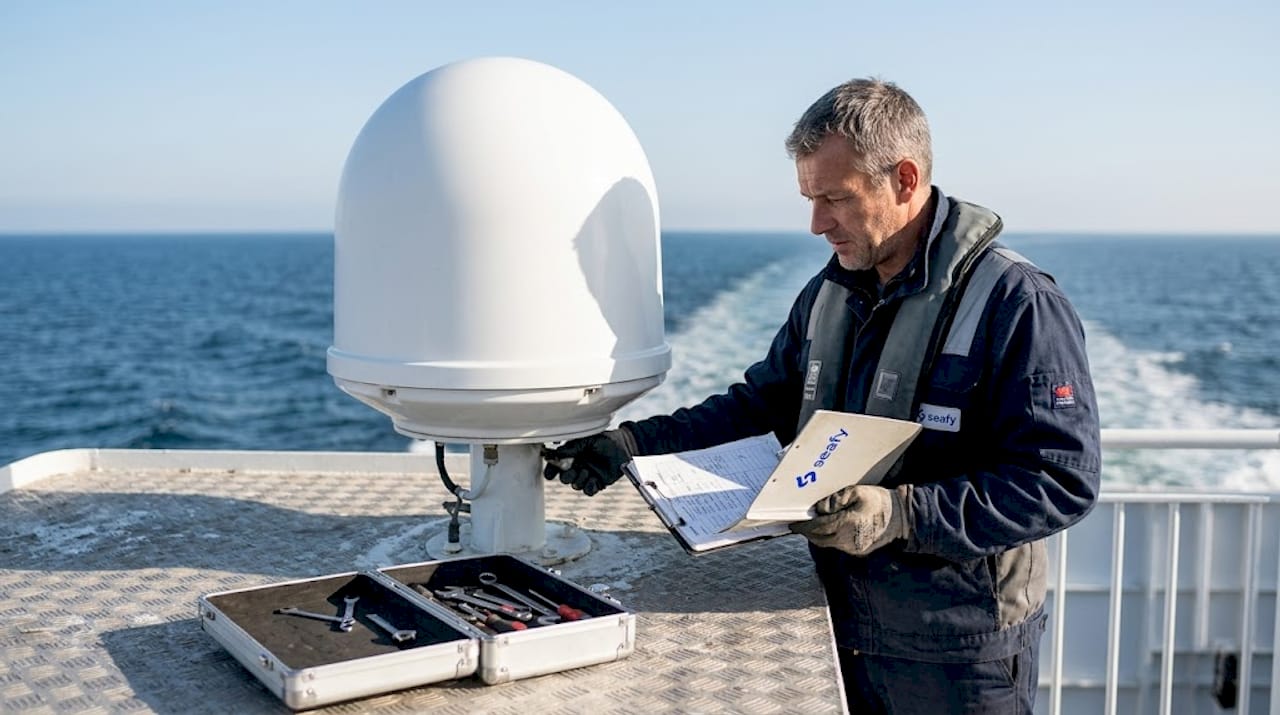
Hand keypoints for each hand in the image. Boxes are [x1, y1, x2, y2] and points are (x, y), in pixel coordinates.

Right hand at [542, 428, 635, 495]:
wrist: (623, 447)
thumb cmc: (605, 440)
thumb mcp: (588, 439)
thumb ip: (573, 447)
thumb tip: (558, 453)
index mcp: (572, 455)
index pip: (557, 465)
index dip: (551, 470)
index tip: (550, 473)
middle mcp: (578, 466)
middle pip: (564, 478)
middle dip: (565, 477)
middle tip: (572, 470)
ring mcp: (588, 476)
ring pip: (576, 485)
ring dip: (579, 480)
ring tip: (587, 471)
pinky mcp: (598, 483)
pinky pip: (588, 491)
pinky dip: (589, 487)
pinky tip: (593, 479)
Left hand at [789, 484, 911, 555]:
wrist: (901, 518)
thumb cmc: (879, 502)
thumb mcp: (858, 492)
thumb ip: (836, 499)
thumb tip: (819, 508)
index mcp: (845, 524)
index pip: (816, 528)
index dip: (803, 526)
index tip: (793, 523)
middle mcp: (847, 540)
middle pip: (819, 539)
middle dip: (808, 532)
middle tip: (800, 524)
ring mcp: (853, 548)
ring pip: (828, 544)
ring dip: (819, 536)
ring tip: (814, 526)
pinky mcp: (858, 551)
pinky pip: (838, 546)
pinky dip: (830, 539)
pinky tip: (830, 530)